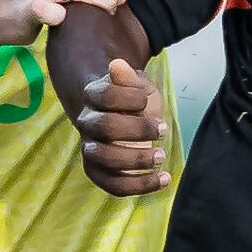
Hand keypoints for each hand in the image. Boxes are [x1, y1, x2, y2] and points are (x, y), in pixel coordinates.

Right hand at [75, 49, 172, 196]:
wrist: (120, 117)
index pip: (104, 96)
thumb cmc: (132, 100)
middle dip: (136, 130)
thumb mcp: (137, 84)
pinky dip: (139, 186)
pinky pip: (112, 185)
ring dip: (135, 160)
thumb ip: (129, 78)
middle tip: (163, 130)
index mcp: (93, 96)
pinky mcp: (99, 171)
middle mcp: (87, 123)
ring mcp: (91, 148)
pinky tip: (164, 179)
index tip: (147, 100)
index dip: (129, 99)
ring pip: (102, 159)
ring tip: (161, 156)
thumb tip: (117, 64)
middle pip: (102, 128)